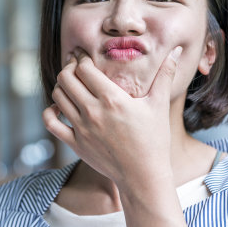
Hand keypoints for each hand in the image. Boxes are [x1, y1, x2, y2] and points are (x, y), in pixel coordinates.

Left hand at [42, 46, 182, 189]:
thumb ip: (165, 75)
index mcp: (112, 98)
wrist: (144, 175)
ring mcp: (81, 128)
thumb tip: (177, 50)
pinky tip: (60, 107)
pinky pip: (51, 123)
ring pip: (57, 97)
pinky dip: (50, 111)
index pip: (84, 68)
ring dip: (61, 86)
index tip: (83, 54)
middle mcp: (93, 111)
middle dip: (68, 67)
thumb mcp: (159, 105)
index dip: (81, 57)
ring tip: (70, 83)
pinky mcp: (75, 144)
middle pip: (66, 78)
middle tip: (74, 65)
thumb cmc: (154, 139)